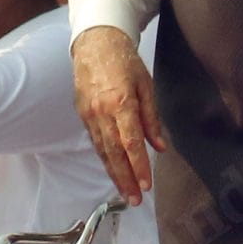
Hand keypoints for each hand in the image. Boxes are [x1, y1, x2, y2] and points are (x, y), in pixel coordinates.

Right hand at [71, 27, 163, 202]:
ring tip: (125, 192)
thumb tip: (159, 147)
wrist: (95, 44)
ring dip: (114, 174)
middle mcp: (102, 112)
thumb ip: (152, 118)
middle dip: (125, 179)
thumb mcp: (146, 85)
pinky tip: (113, 170)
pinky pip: (95, 141)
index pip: (131, 143)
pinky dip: (105, 158)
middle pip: (114, 154)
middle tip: (135, 199)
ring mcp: (89, 115)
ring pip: (103, 151)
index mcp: (120, 103)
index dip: (139, 167)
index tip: (147, 185)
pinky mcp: (83, 115)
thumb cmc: (124, 61)